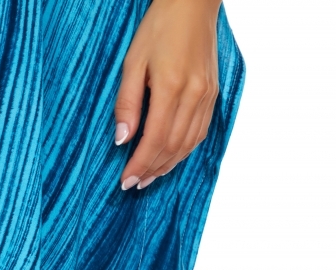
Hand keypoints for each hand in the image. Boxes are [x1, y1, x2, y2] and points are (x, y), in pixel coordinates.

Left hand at [114, 0, 221, 189]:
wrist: (192, 5)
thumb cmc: (158, 29)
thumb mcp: (132, 62)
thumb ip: (127, 103)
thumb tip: (122, 139)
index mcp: (172, 86)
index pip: (154, 138)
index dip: (140, 163)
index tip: (126, 181)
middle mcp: (194, 95)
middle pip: (173, 146)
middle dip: (152, 169)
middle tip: (135, 184)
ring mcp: (208, 95)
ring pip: (189, 143)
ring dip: (169, 164)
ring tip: (150, 177)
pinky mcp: (213, 94)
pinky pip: (200, 131)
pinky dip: (184, 150)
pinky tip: (170, 158)